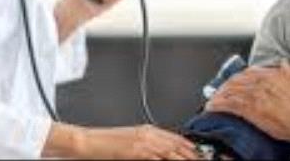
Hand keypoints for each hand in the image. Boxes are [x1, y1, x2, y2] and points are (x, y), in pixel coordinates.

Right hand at [74, 124, 198, 159]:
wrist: (87, 142)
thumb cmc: (104, 143)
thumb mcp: (130, 141)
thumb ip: (147, 145)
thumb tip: (161, 153)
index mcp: (147, 130)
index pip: (176, 137)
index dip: (190, 146)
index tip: (199, 153)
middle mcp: (148, 134)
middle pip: (177, 145)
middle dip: (192, 154)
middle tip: (202, 160)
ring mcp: (143, 143)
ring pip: (171, 152)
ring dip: (184, 158)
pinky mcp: (136, 152)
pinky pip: (157, 158)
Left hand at [206, 59, 289, 141]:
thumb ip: (288, 68)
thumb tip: (283, 62)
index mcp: (270, 73)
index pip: (246, 72)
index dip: (236, 78)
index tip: (232, 82)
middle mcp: (259, 82)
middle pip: (235, 81)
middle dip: (224, 87)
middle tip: (217, 92)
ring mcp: (254, 95)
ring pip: (230, 91)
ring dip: (218, 95)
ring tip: (212, 100)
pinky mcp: (251, 110)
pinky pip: (229, 104)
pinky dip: (218, 105)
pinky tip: (212, 107)